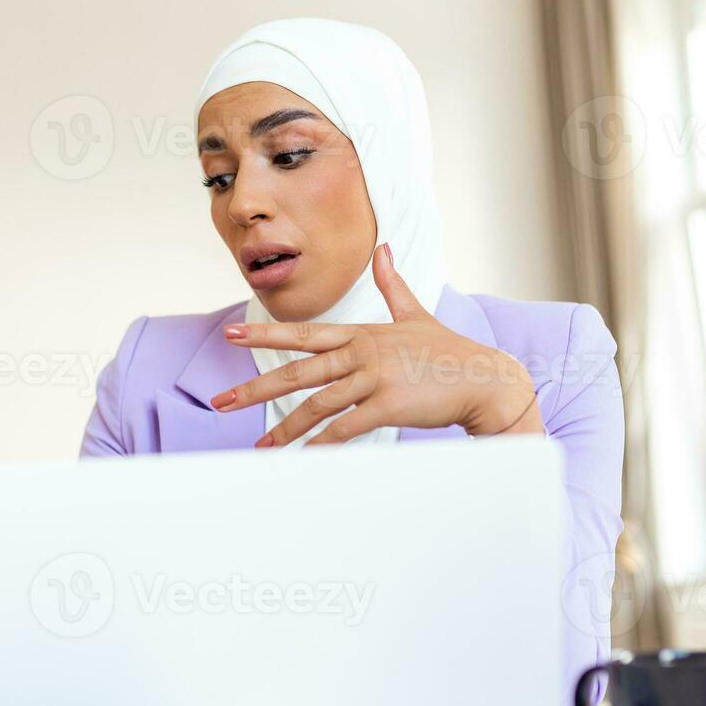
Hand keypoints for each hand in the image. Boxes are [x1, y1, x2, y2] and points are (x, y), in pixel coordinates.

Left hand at [210, 244, 543, 445]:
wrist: (484, 380)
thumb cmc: (448, 351)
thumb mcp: (415, 313)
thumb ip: (392, 283)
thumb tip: (383, 248)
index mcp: (361, 333)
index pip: (303, 334)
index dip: (264, 335)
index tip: (230, 336)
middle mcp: (362, 352)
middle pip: (298, 371)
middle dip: (255, 388)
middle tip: (221, 401)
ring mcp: (374, 378)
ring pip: (316, 405)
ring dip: (284, 429)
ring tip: (260, 448)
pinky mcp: (388, 405)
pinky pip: (345, 429)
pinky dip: (321, 445)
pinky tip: (301, 457)